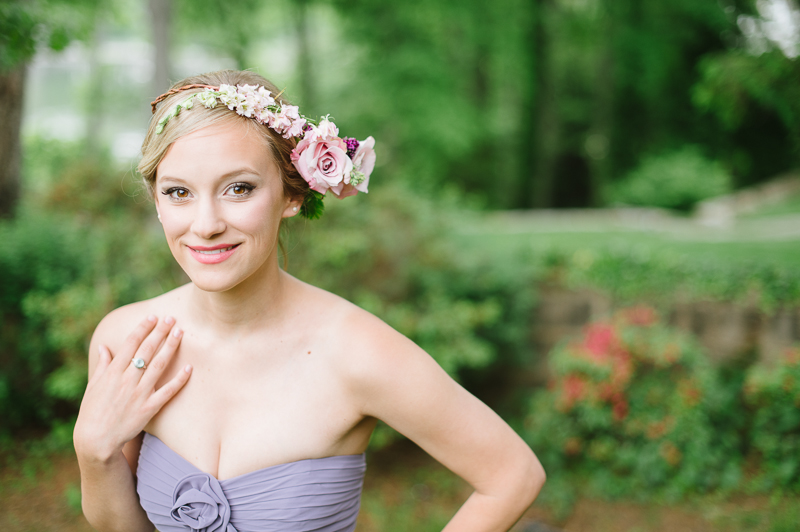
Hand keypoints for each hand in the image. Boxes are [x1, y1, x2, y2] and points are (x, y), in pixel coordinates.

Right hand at [74, 315, 191, 462]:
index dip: (143, 328)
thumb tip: (104, 346)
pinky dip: (179, 380)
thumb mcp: (93, 386)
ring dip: (170, 347)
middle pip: (147, 350)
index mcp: (112, 372)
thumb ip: (102, 365)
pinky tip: (189, 368)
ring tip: (180, 332)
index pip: (130, 343)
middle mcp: (127, 380)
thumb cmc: (92, 412)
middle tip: (171, 318)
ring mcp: (139, 393)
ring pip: (159, 365)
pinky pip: (167, 391)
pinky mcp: (149, 408)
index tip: (152, 317)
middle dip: (160, 332)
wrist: (96, 441)